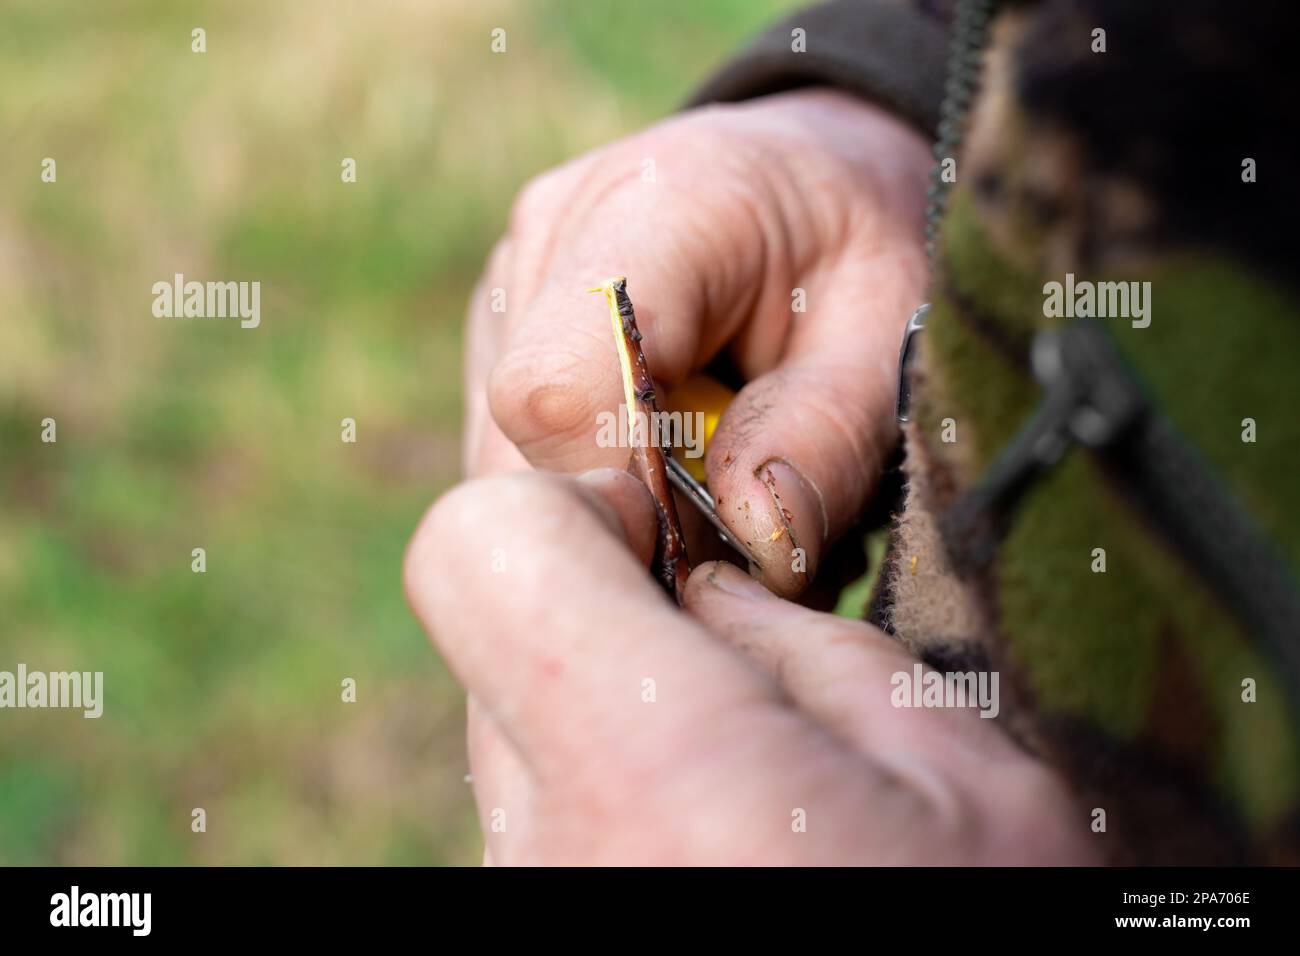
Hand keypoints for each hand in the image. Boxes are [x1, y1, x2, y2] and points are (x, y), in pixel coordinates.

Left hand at [404, 469, 1096, 864]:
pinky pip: (538, 802)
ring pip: (515, 715)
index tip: (674, 542)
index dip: (576, 506)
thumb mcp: (972, 786)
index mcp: (654, 769)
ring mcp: (530, 891)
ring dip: (616, 702)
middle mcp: (548, 844)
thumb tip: (713, 586)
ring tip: (743, 771)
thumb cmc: (989, 937)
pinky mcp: (534, 913)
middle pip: (500, 626)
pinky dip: (612, 781)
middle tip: (736, 662)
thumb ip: (816, 650)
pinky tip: (714, 830)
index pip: (480, 544)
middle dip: (610, 605)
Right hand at [465, 88, 931, 596]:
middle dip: (634, 523)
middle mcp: (549, 238)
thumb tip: (757, 547)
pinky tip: (667, 468)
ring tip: (716, 483)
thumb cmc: (861, 244)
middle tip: (743, 526)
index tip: (721, 531)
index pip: (560, 388)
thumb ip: (831, 434)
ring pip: (511, 470)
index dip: (628, 495)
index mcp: (659, 207)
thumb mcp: (895, 328)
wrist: (811, 173)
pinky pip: (515, 459)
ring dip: (617, 515)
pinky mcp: (494, 335)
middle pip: (526, 450)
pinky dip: (597, 494)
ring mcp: (506, 287)